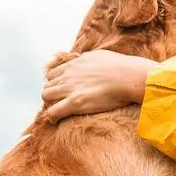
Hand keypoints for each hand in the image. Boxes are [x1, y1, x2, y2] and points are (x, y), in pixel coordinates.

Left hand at [41, 50, 156, 122]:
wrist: (129, 76)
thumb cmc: (120, 67)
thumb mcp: (99, 56)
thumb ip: (87, 59)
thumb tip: (83, 60)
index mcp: (74, 64)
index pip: (52, 74)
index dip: (55, 84)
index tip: (62, 91)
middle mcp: (68, 74)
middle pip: (47, 85)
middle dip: (52, 94)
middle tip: (61, 103)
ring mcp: (70, 88)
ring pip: (46, 96)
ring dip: (51, 103)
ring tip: (60, 110)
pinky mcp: (75, 102)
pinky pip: (53, 111)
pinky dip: (52, 116)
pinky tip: (57, 119)